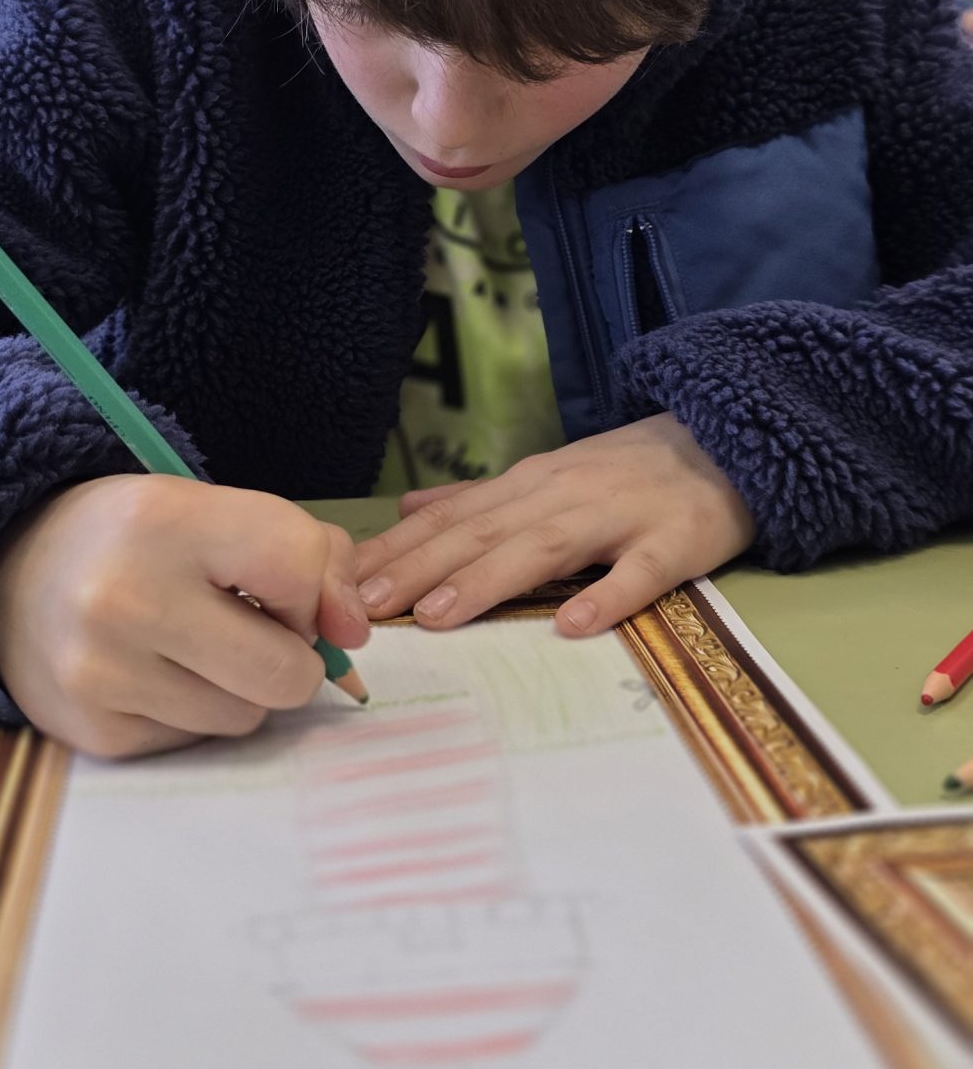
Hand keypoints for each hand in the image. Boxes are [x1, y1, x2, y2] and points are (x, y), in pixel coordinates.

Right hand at [0, 475, 369, 758]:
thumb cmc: (134, 540)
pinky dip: (192, 714)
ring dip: (238, 689)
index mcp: (164, 520)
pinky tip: (153, 675)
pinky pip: (198, 744)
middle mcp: (125, 599)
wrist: (9, 577)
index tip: (284, 587)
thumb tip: (352, 635)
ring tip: (190, 647)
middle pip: (285, 673)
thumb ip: (306, 553)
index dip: (313, 586)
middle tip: (250, 629)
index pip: (296, 566)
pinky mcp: (94, 734)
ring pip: (246, 718)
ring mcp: (103, 676)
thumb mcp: (211, 510)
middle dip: (287, 656)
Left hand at [354, 414, 754, 635]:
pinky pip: (639, 573)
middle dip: (418, 569)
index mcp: (530, 484)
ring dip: (487, 581)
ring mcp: (620, 516)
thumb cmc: (629, 472)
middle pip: (482, 533)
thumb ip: (481, 498)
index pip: (451, 519)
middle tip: (361, 607)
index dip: (396, 551)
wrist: (728, 442)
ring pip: (544, 548)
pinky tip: (573, 627)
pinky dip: (607, 598)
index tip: (339, 582)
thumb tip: (409, 511)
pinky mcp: (674, 542)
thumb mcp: (549, 476)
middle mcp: (563, 494)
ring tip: (438, 616)